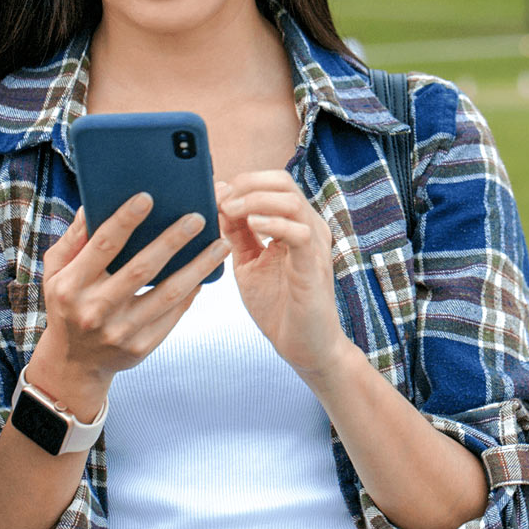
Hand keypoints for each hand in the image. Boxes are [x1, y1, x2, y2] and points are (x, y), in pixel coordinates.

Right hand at [25, 195, 231, 414]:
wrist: (73, 363)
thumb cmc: (67, 303)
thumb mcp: (56, 272)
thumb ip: (73, 239)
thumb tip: (95, 203)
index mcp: (71, 285)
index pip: (102, 246)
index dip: (124, 220)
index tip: (147, 197)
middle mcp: (95, 310)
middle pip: (141, 269)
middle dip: (172, 240)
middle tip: (197, 217)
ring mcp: (120, 332)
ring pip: (168, 294)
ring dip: (198, 266)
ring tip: (221, 244)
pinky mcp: (141, 347)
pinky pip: (174, 314)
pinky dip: (192, 291)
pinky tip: (207, 272)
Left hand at [218, 171, 352, 377]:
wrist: (303, 346)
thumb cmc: (278, 305)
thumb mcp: (248, 263)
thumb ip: (237, 235)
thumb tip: (219, 203)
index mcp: (294, 223)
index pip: (272, 183)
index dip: (242, 182)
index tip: (214, 193)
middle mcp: (308, 226)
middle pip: (283, 181)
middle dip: (246, 184)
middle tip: (220, 199)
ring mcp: (315, 244)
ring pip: (291, 200)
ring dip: (254, 200)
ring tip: (230, 210)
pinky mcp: (314, 266)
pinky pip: (299, 233)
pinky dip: (273, 224)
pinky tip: (251, 228)